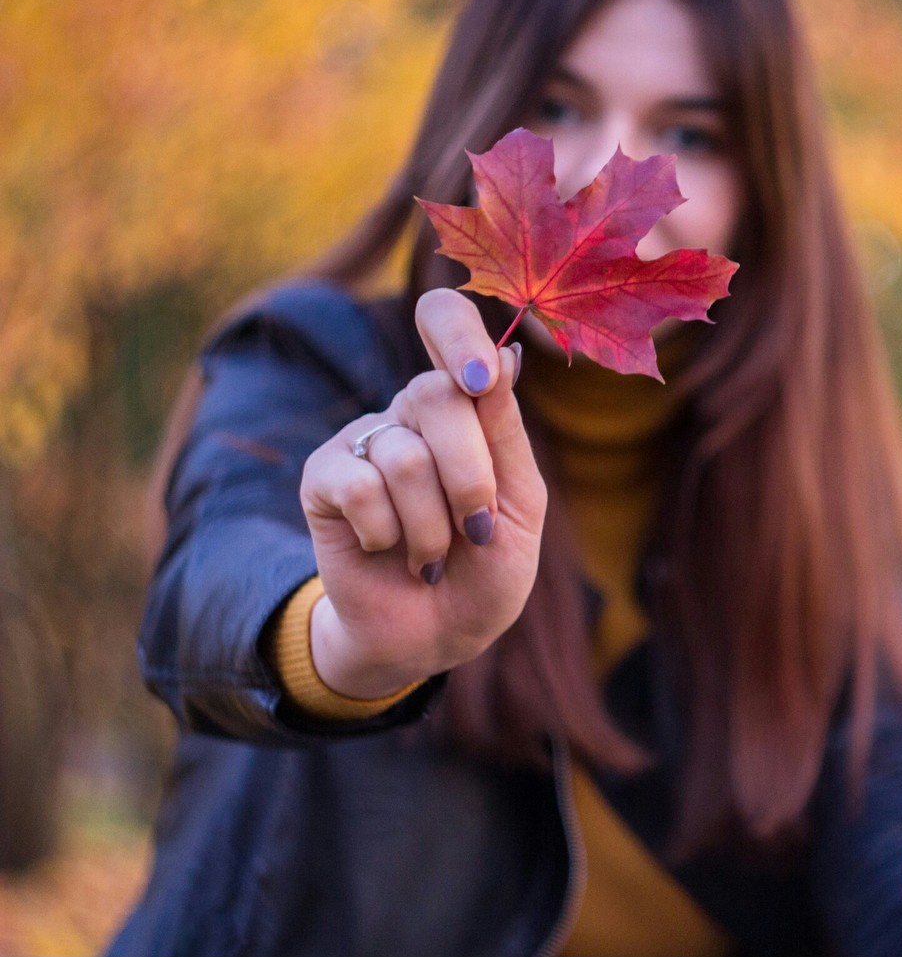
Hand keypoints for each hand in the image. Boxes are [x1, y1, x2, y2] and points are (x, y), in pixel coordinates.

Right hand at [297, 289, 545, 698]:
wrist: (437, 635)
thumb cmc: (488, 567)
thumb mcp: (521, 503)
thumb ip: (507, 431)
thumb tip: (508, 352)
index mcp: (467, 403)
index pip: (447, 321)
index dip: (459, 333)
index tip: (481, 378)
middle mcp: (413, 410)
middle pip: (438, 395)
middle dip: (471, 478)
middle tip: (476, 527)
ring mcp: (366, 439)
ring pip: (404, 455)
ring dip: (432, 526)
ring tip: (433, 554)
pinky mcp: (323, 477)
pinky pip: (357, 485)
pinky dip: (386, 532)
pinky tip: (388, 549)